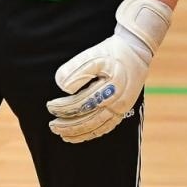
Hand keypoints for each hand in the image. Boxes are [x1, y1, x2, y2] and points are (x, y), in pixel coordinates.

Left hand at [47, 0, 172, 142]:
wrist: (136, 50)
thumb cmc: (113, 51)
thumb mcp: (93, 54)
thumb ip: (77, 70)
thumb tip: (64, 88)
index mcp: (111, 88)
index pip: (82, 104)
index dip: (64, 107)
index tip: (50, 106)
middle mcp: (118, 102)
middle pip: (89, 119)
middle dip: (69, 125)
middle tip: (52, 125)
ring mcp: (122, 108)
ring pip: (98, 127)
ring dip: (79, 133)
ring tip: (62, 134)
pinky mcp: (124, 110)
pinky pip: (107, 127)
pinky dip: (93, 133)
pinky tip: (81, 135)